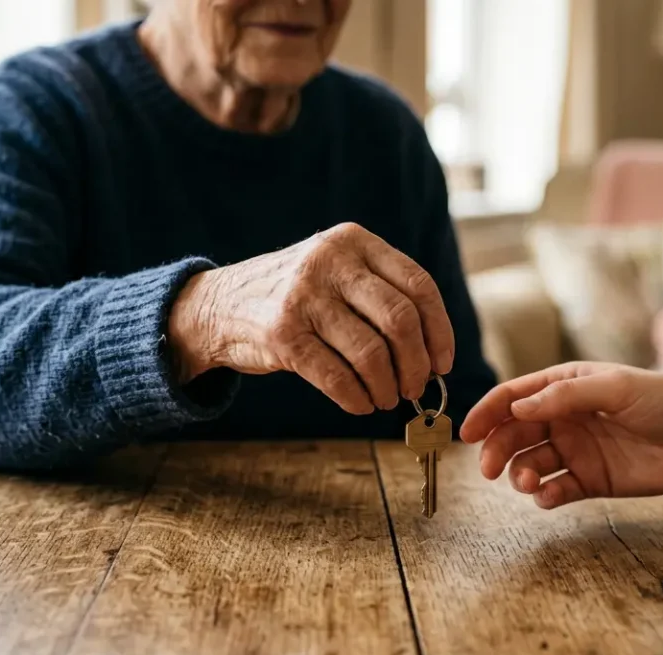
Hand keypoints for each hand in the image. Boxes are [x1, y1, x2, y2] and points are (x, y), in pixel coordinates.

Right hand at [167, 223, 453, 413]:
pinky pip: (337, 377)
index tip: (442, 363)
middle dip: (416, 364)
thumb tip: (433, 357)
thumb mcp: (338, 273)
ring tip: (386, 399)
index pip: (418, 285)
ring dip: (387, 387)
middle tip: (415, 388)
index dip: (439, 330)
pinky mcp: (282, 334)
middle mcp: (330, 262)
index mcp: (354, 242)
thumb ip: (381, 297)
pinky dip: (357, 399)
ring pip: (371, 353)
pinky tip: (361, 403)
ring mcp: (304, 296)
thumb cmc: (296, 297)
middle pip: (400, 320)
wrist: (220, 305)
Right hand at [459, 362, 662, 508]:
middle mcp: (565, 418)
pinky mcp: (591, 481)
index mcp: (567, 386)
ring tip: (530, 482)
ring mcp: (576, 450)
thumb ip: (567, 396)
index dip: (488, 412)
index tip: (466, 433)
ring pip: (530, 463)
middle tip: (488, 469)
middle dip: (496, 449)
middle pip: (515, 433)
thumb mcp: (617, 387)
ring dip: (520, 474)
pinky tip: (549, 495)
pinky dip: (545, 495)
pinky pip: (556, 489)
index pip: (516, 396)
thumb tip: (518, 406)